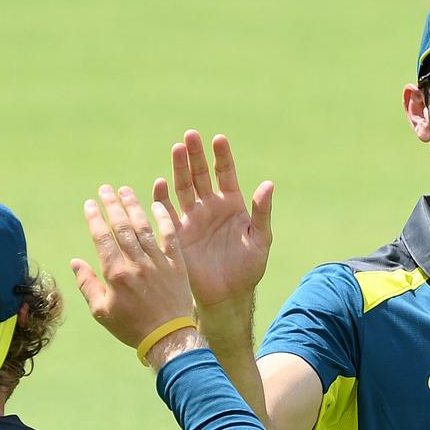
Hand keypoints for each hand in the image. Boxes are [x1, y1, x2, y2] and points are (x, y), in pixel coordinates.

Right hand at [71, 185, 197, 355]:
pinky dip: (163, 219)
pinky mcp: (177, 264)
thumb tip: (75, 262)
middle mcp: (136, 263)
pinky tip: (157, 205)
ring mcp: (158, 262)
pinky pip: (170, 236)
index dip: (95, 218)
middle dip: (112, 205)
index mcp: (115, 273)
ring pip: (144, 227)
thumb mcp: (102, 311)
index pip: (102, 237)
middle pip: (121, 227)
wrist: (168, 337)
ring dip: (134, 206)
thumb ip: (87, 284)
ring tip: (126, 191)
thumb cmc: (131, 327)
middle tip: (105, 189)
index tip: (90, 203)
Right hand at [153, 130, 272, 310]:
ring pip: (183, 187)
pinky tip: (160, 183)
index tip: (218, 139)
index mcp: (232, 204)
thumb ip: (262, 211)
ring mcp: (193, 218)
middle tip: (190, 135)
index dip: (222, 156)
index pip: (226, 173)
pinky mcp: (178, 233)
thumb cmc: (249, 267)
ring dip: (179, 169)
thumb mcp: (261, 238)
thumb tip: (268, 184)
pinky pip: (167, 212)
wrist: (228, 294)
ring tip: (177, 149)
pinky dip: (162, 198)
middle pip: (201, 174)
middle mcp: (210, 206)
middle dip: (195, 155)